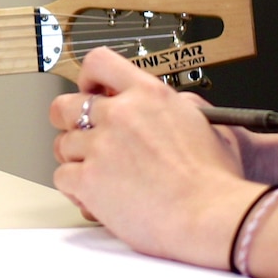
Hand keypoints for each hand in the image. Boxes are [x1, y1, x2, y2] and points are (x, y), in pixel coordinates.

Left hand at [48, 47, 259, 265]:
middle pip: (66, 105)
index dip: (88, 78)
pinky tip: (93, 196)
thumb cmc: (215, 180)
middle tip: (82, 136)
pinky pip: (62, 177)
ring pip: (62, 144)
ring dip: (74, 159)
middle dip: (68, 121)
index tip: (91, 91)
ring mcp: (101, 146)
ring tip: (96, 174)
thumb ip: (178, 109)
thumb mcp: (206, 124)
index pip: (100, 62)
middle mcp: (120, 114)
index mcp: (148, 94)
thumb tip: (164, 109)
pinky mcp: (89, 180)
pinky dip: (74, 188)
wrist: (210, 215)